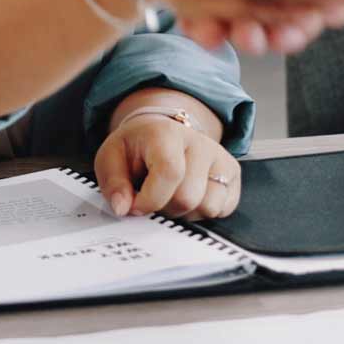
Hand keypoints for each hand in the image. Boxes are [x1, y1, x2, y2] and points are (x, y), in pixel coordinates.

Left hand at [93, 105, 241, 220]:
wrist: (161, 131)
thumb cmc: (136, 148)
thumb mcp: (111, 158)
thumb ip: (113, 183)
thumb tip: (123, 208)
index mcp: (167, 134)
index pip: (170, 173)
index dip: (150, 199)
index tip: (135, 205)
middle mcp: (200, 143)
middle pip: (188, 197)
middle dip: (165, 209)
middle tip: (153, 198)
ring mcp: (221, 157)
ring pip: (209, 207)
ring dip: (185, 212)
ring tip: (172, 196)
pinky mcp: (233, 172)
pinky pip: (224, 209)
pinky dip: (203, 212)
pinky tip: (189, 196)